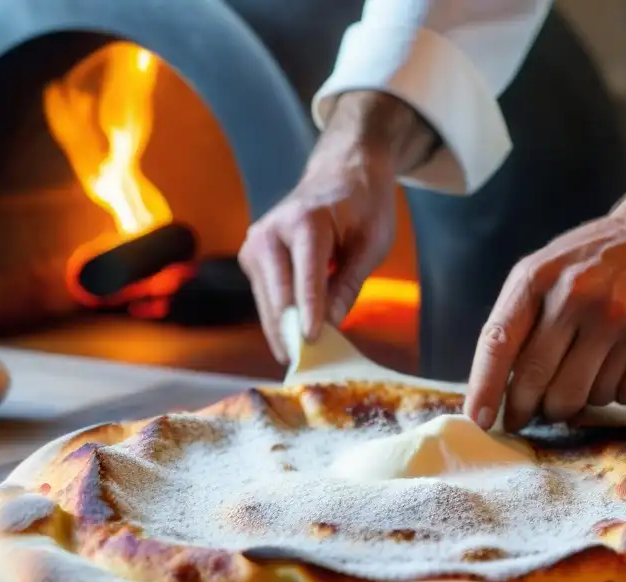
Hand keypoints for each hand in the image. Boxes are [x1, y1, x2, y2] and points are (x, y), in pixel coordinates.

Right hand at [237, 136, 396, 362]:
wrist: (341, 170)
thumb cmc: (363, 204)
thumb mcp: (373, 242)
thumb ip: (349, 283)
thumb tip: (332, 325)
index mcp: (305, 221)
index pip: (305, 276)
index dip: (308, 312)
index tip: (311, 343)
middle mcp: (271, 231)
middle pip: (277, 293)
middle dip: (289, 330)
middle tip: (303, 366)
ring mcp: (256, 243)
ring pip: (266, 299)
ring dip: (279, 330)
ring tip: (297, 360)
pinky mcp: (252, 256)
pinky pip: (265, 295)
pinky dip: (277, 317)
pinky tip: (290, 339)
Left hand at [463, 213, 625, 430]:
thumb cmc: (594, 261)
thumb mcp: (545, 270)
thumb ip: (517, 319)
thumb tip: (494, 389)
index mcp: (538, 279)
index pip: (498, 344)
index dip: (485, 388)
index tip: (479, 421)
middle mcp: (577, 298)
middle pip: (538, 383)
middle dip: (528, 409)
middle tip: (529, 415)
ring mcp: (621, 320)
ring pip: (583, 398)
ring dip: (579, 398)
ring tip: (588, 369)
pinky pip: (625, 396)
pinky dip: (618, 392)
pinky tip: (621, 363)